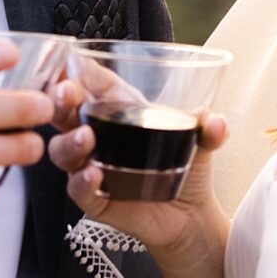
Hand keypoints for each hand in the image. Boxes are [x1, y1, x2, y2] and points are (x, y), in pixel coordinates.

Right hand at [47, 75, 229, 262]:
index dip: (78, 71)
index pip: (92, 83)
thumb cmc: (188, 167)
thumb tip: (217, 123)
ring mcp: (95, 166)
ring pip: (63, 151)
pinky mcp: (98, 200)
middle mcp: (101, 135)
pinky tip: (92, 175)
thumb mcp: (202, 140)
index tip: (70, 62)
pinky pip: (79, 191)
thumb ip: (210, 128)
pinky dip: (81, 183)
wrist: (192, 216)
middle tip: (66, 94)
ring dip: (69, 142)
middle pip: (66, 112)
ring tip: (85, 138)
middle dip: (59, 100)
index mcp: (121, 109)